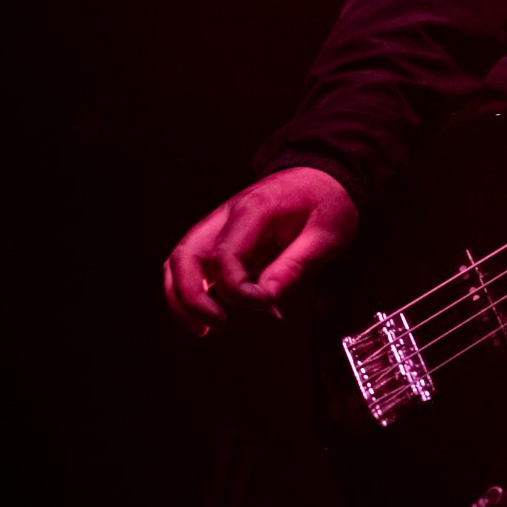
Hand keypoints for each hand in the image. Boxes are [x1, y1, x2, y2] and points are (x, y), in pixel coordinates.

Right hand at [163, 166, 358, 335]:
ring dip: (182, 297)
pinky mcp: (221, 238)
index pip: (225, 256)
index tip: (266, 306)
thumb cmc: (326, 202)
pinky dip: (192, 290)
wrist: (323, 178)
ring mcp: (219, 226)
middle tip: (218, 324)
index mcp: (254, 210)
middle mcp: (227, 215)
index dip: (238, 290)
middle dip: (191, 297)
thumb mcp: (325, 235)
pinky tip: (207, 314)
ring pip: (180, 261)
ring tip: (204, 328)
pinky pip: (193, 264)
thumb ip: (294, 266)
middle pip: (185, 255)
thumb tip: (266, 299)